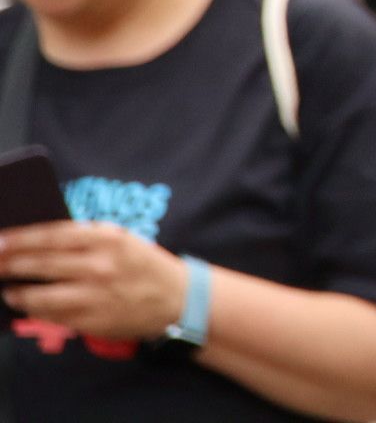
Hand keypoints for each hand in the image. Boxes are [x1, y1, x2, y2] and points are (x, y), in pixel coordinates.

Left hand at [0, 221, 187, 340]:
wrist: (178, 298)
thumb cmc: (143, 264)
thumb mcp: (120, 240)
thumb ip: (84, 239)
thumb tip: (37, 241)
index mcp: (106, 239)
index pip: (51, 236)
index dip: (19, 239)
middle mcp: (98, 265)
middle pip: (39, 264)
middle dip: (9, 264)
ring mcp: (94, 295)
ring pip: (39, 295)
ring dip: (16, 293)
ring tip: (7, 290)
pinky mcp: (92, 320)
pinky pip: (52, 315)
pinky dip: (34, 310)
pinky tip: (27, 305)